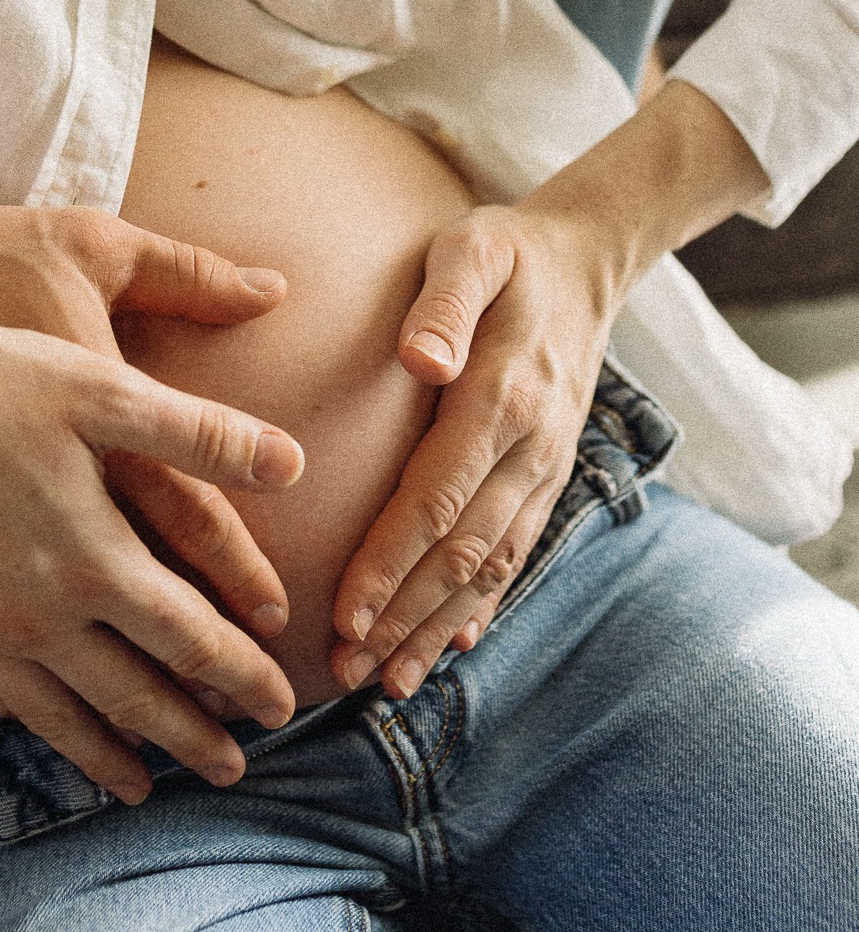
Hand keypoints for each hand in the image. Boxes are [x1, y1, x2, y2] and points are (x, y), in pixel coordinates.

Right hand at [0, 201, 299, 731]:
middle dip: (189, 736)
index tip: (281, 708)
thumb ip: (201, 435)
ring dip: (100, 752)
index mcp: (97, 562)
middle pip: (131, 694)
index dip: (243, 676)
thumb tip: (292, 462)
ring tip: (135, 788)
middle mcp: (40, 615)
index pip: (192, 639)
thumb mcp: (104, 391)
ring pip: (51, 710)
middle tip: (232, 772)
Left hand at [331, 81, 769, 700]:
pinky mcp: (548, 475)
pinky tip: (453, 647)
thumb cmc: (507, 251)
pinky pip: (517, 551)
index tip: (346, 614)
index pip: (439, 499)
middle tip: (349, 673)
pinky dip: (484, 604)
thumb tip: (419, 360)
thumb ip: (444, 300)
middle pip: (462, 552)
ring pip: (490, 566)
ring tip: (390, 682)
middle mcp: (531, 445)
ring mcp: (546, 466)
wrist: (586, 259)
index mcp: (503, 396)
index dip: (391, 564)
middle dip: (404, 617)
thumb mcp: (471, 249)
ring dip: (439, 628)